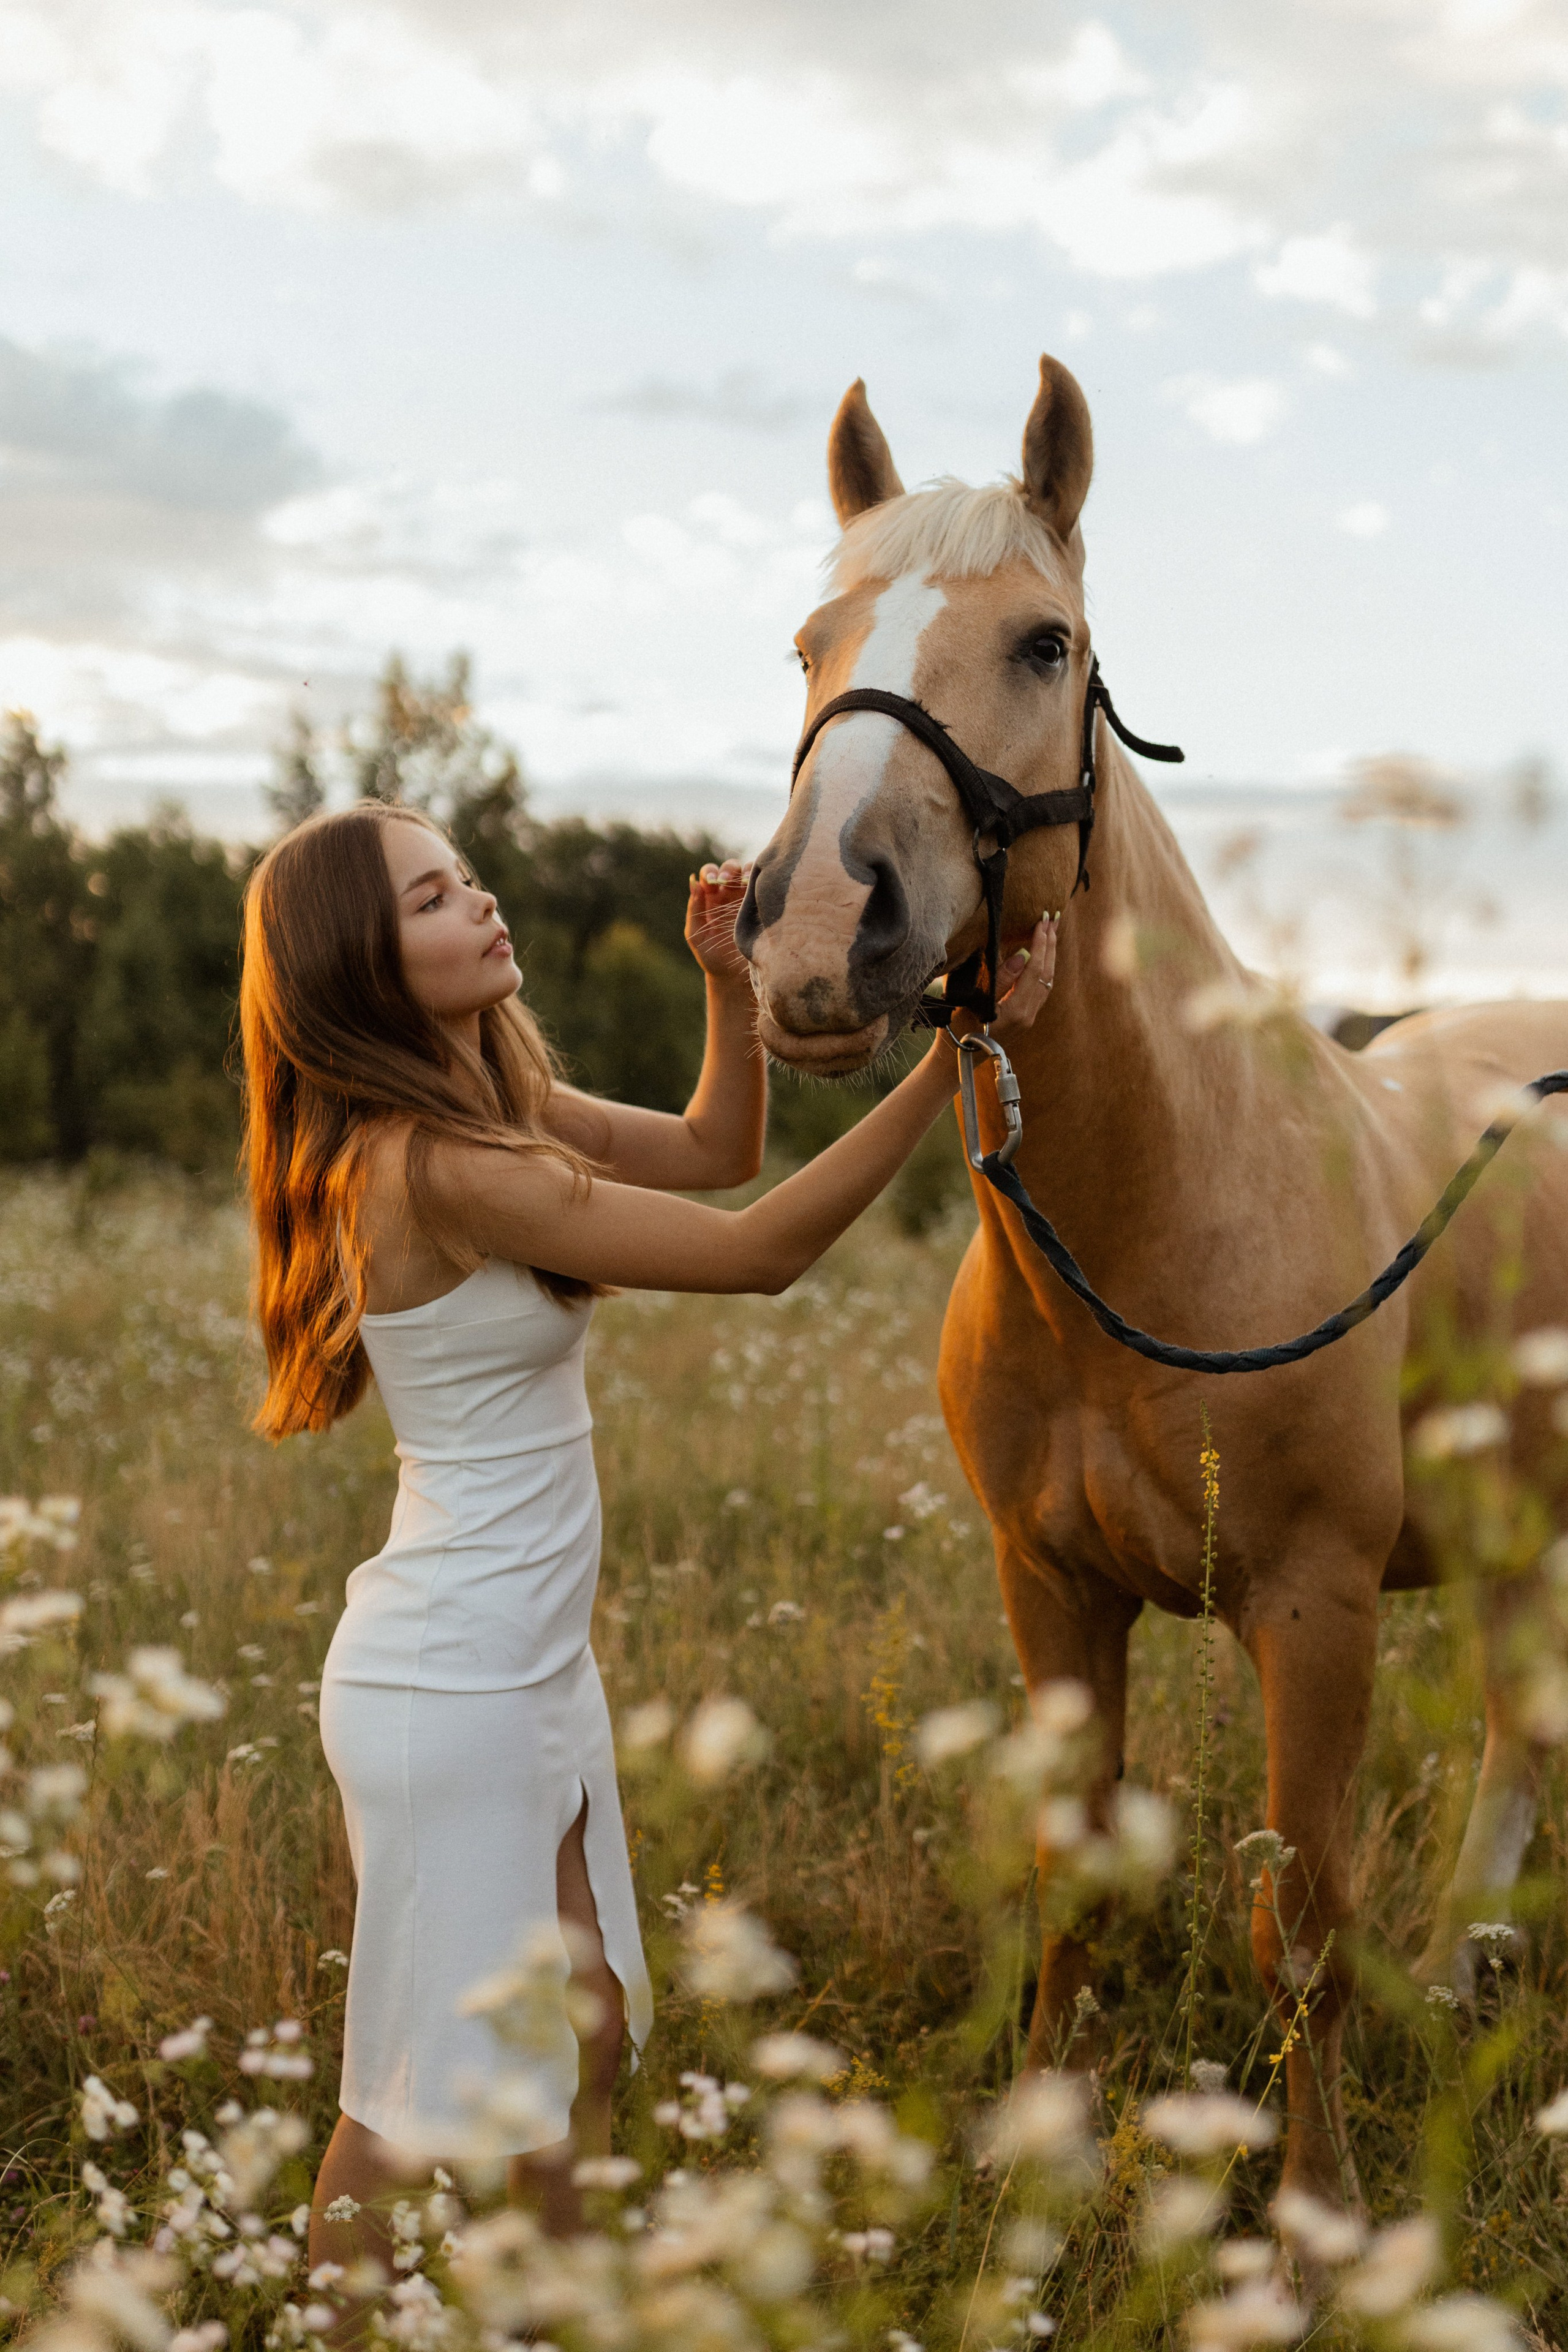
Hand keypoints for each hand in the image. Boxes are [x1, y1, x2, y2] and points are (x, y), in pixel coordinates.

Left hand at [685, 859, 753, 985]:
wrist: (735, 976)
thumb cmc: (712, 957)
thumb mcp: (696, 935)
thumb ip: (693, 909)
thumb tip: (693, 882)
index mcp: (711, 898)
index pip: (710, 875)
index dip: (710, 872)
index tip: (711, 881)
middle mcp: (729, 893)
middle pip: (729, 868)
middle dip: (728, 869)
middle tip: (725, 880)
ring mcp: (748, 897)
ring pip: (748, 871)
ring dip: (745, 870)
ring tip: (744, 880)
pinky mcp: (763, 904)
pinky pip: (764, 884)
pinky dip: (762, 878)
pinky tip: (758, 884)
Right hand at [947, 913, 1059, 1042]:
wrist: (958, 1059)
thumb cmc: (959, 1029)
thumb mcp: (974, 1001)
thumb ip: (999, 979)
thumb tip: (1021, 956)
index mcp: (1017, 1010)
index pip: (1035, 969)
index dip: (1040, 943)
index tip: (1042, 921)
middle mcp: (1028, 1015)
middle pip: (1046, 974)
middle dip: (1050, 944)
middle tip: (1052, 919)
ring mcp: (1028, 1018)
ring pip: (1047, 981)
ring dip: (1049, 955)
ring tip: (1050, 933)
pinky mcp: (1025, 1018)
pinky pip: (1041, 988)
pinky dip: (1043, 968)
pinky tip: (1041, 957)